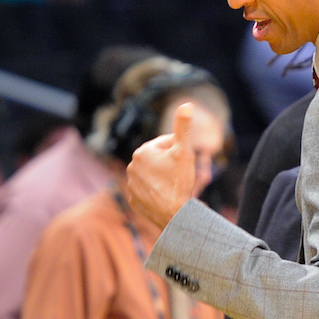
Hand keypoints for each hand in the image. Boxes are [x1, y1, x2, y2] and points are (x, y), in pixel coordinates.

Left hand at [125, 103, 195, 229]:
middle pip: (159, 160)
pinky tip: (166, 197)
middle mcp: (132, 166)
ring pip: (154, 175)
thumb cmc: (179, 181)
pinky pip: (148, 191)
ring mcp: (131, 185)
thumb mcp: (184, 151)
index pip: (166, 144)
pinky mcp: (134, 200)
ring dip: (164, 177)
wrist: (173, 214)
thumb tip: (187, 104)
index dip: (179, 152)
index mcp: (142, 152)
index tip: (184, 164)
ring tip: (174, 187)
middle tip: (180, 176)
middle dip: (171, 165)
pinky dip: (157, 192)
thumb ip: (183, 127)